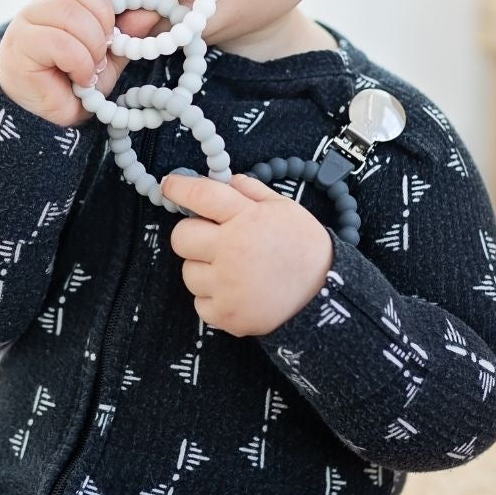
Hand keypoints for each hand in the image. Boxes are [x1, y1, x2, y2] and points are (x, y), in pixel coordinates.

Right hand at [0, 0, 165, 126]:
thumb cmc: (76, 83)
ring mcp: (25, 22)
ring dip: (92, 44)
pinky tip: (81, 78)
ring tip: (94, 67)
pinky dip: (80, 62)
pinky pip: (60, 42)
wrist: (50, 122)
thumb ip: (127, 31)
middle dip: (103, 17)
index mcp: (59, 0)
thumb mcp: (110, 54)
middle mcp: (38, 5)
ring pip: (68, 12)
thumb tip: (153, 9)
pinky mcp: (20, 45)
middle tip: (108, 46)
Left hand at [161, 172, 334, 337]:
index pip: (199, 196)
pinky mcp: (225, 315)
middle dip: (193, 235)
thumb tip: (224, 180)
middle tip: (213, 239)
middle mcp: (230, 251)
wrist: (325, 295)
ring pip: (188, 272)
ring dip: (204, 269)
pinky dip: (213, 297)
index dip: (179, 188)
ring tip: (232, 269)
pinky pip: (199, 302)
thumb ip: (250, 190)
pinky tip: (235, 291)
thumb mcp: (283, 207)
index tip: (170, 186)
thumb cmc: (303, 247)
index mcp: (245, 219)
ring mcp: (226, 286)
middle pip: (181, 237)